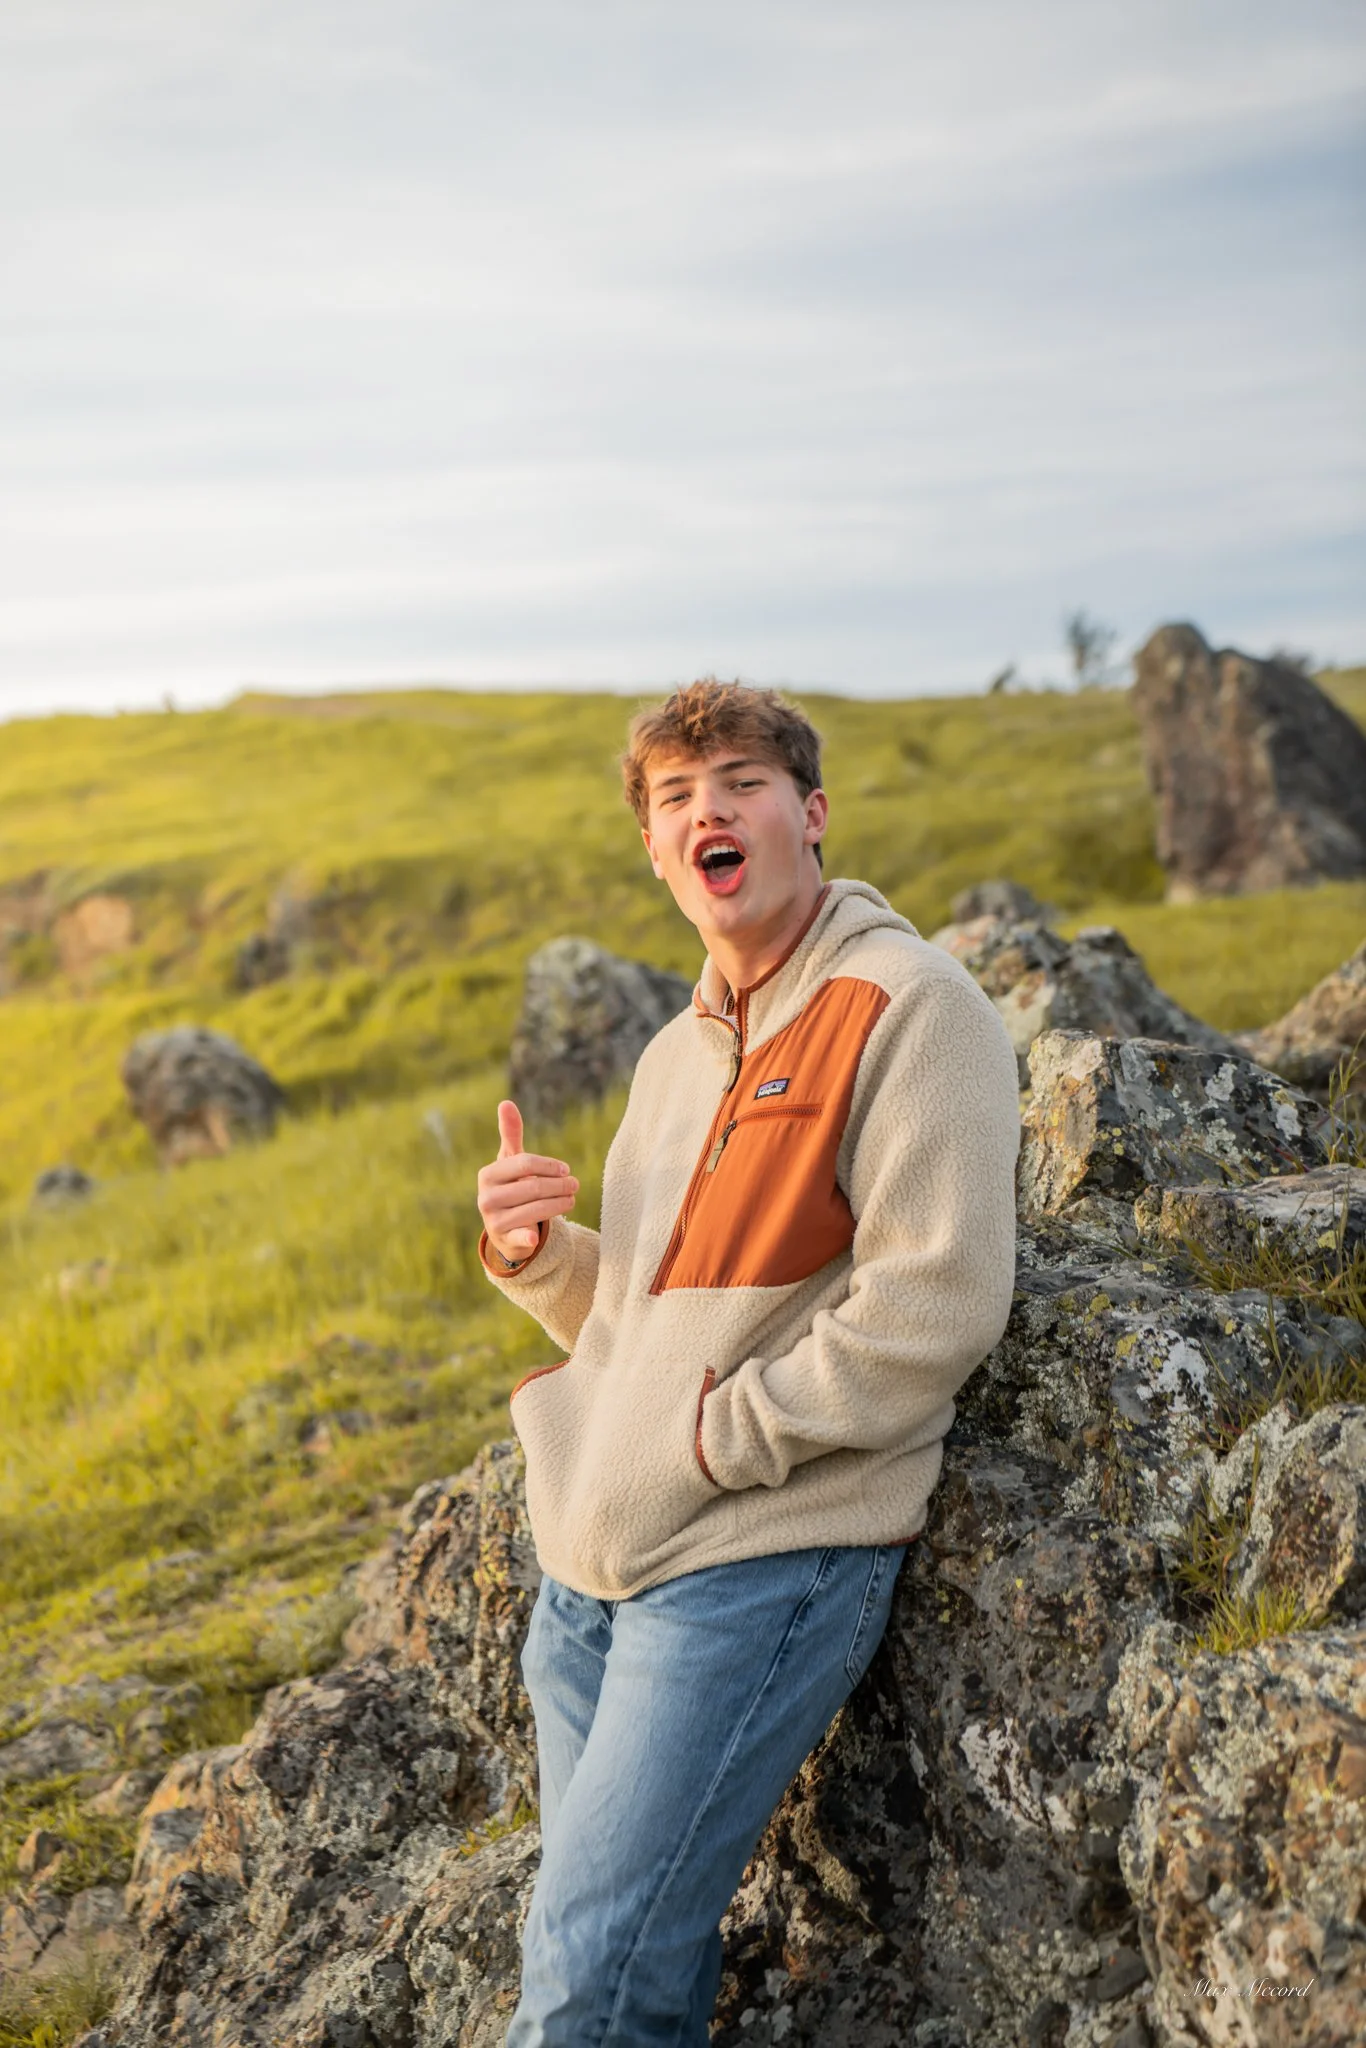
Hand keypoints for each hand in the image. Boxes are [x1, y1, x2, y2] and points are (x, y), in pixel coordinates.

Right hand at [477, 1100, 578, 1266]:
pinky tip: (537, 1236)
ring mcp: (493, 1221)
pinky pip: (520, 1237)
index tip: (565, 1169)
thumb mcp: (510, 1162)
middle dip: (559, 1185)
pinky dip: (529, 1236)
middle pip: (532, 1186)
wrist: (504, 1228)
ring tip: (572, 1198)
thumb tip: (506, 1102)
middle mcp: (486, 1198)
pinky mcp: (505, 1240)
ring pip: (535, 1209)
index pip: (524, 1163)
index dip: (549, 1165)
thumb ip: (511, 1134)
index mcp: (487, 1174)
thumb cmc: (510, 1187)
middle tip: (575, 1184)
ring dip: (559, 1203)